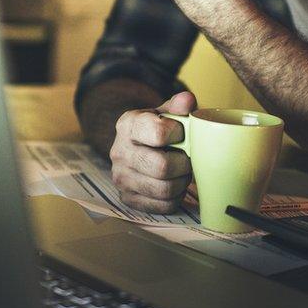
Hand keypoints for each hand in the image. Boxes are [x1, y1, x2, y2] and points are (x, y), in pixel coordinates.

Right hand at [109, 91, 195, 213]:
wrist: (139, 146)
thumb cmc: (158, 128)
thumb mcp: (167, 112)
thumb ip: (178, 106)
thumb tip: (187, 101)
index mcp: (128, 124)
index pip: (159, 133)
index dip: (180, 134)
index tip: (183, 134)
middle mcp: (119, 152)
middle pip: (163, 167)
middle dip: (184, 164)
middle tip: (188, 158)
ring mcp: (121, 178)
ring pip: (165, 189)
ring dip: (182, 181)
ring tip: (182, 171)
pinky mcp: (128, 199)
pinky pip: (163, 206)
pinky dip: (175, 197)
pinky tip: (174, 184)